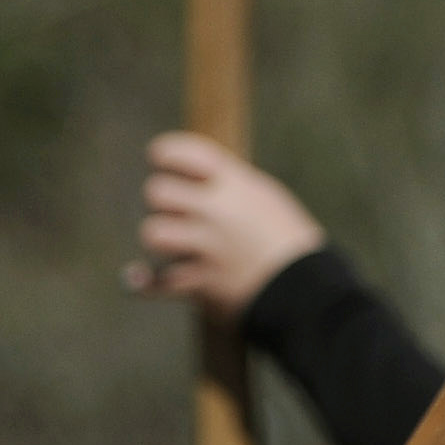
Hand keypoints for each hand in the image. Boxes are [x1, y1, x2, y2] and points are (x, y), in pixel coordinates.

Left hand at [126, 133, 326, 323]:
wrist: (307, 291)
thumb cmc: (290, 242)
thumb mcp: (266, 198)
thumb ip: (229, 186)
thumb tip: (193, 178)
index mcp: (236, 183)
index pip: (182, 153)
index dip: (164, 153)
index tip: (159, 158)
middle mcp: (216, 211)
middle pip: (157, 191)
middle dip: (162, 200)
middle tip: (175, 210)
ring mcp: (206, 247)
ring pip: (153, 232)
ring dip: (160, 237)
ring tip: (174, 242)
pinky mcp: (200, 283)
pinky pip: (158, 281)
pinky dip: (146, 283)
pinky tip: (137, 277)